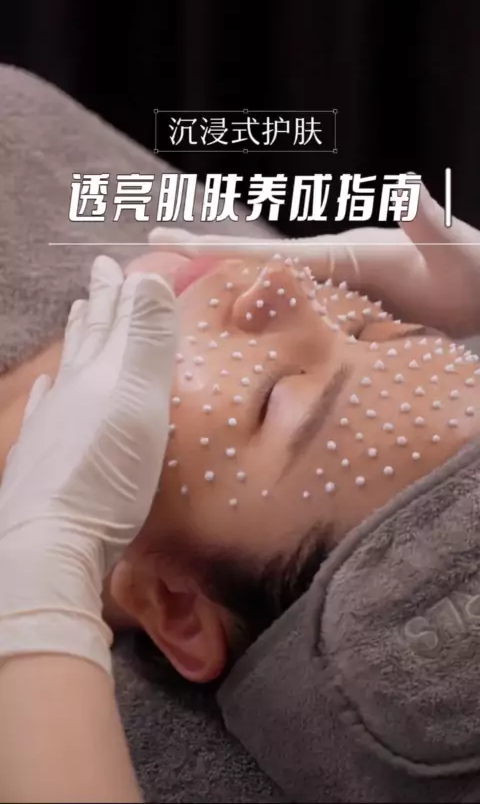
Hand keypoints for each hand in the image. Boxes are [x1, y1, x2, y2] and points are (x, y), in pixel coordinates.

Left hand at [0, 256, 177, 672]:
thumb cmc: (104, 474)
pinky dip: (51, 393)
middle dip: (98, 308)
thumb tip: (147, 275)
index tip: (114, 264)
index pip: (112, 322)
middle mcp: (70, 393)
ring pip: (67, 372)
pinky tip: (46, 392)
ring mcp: (51, 427)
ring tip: (79, 320)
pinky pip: (46, 412)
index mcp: (99, 375)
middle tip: (98, 280)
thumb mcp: (138, 399)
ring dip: (77, 343)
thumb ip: (146, 339)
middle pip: (87, 341)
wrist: (48, 544)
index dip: (118, 292)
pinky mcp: (42, 462)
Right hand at [148, 183, 479, 337]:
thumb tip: (408, 187)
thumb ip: (430, 225)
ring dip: (222, 293)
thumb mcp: (453, 252)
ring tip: (172, 300)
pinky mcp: (345, 314)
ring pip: (268, 295)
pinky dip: (256, 322)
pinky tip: (236, 336)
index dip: (217, 250)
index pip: (267, 253)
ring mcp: (336, 291)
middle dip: (201, 264)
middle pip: (254, 269)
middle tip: (145, 260)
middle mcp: (330, 267)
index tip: (164, 241)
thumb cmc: (474, 273)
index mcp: (342, 254)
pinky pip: (291, 320)